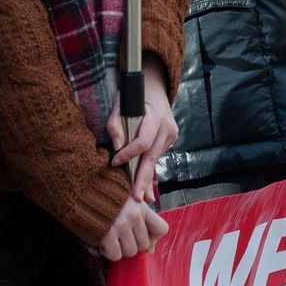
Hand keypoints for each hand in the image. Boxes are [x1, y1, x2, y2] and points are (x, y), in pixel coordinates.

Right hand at [98, 197, 168, 260]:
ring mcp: (121, 226)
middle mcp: (135, 216)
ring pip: (131, 252)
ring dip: (121, 250)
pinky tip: (104, 243)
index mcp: (142, 207)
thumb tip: (151, 249)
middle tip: (122, 238)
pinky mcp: (107, 234)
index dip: (153, 238)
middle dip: (133, 245)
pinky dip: (109, 253)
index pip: (162, 229)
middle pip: (144, 244)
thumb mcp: (129, 203)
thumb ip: (142, 220)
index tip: (142, 237)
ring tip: (113, 240)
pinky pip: (115, 255)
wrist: (83, 193)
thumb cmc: (106, 199)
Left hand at [106, 60, 176, 202]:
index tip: (114, 162)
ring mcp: (171, 134)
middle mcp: (166, 128)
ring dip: (147, 178)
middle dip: (144, 179)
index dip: (128, 154)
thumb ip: (115, 124)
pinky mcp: (170, 139)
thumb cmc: (134, 96)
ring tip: (142, 197)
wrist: (154, 88)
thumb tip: (116, 147)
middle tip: (137, 197)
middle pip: (152, 157)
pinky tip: (145, 185)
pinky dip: (149, 169)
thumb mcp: (120, 104)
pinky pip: (156, 156)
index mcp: (155, 117)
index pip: (143, 142)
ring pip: (155, 159)